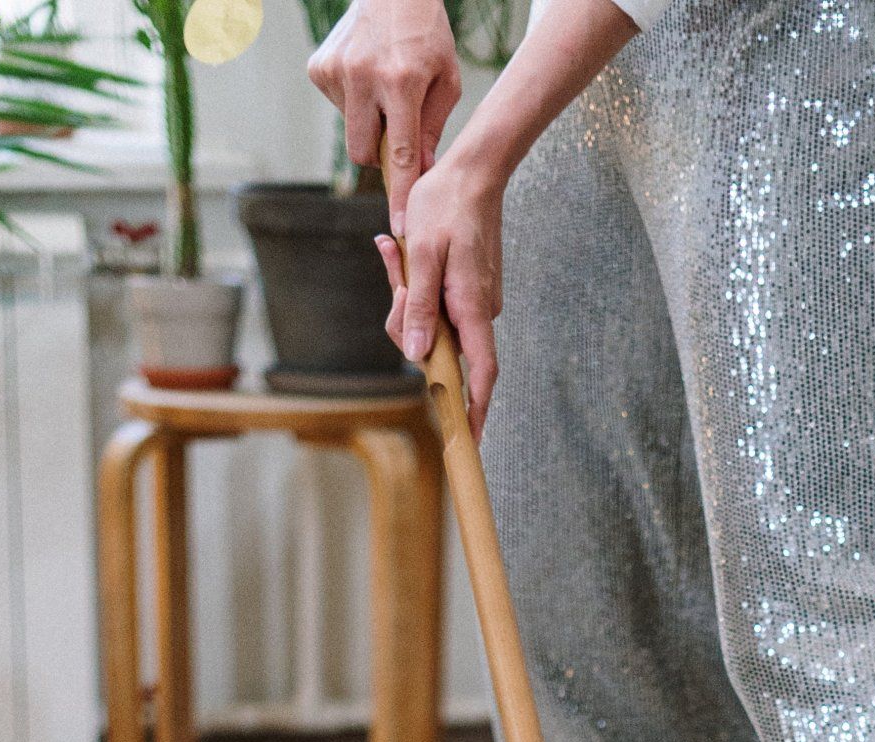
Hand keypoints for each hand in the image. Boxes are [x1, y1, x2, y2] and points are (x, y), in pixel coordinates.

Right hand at [307, 0, 461, 229]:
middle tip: (397, 131)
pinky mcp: (319, 68)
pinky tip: (366, 77)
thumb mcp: (446, 80)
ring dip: (368, 124)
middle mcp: (364, 76)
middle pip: (364, 152)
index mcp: (402, 81)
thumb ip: (433, 129)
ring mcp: (337, 71)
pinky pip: (338, 109)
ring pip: (351, 132)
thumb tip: (420, 173)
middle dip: (380, 155)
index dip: (401, 193)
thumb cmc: (426, 35)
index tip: (401, 226)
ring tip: (384, 90)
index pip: (401, 152)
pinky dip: (354, 103)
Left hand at [374, 144, 503, 436]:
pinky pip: (438, 303)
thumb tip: (414, 354)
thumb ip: (418, 307)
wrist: (474, 167)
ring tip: (395, 250)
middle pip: (442, 347)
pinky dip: (418, 286)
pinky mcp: (470, 287)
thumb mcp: (422, 254)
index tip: (469, 441)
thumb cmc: (447, 205)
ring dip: (408, 298)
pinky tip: (402, 251)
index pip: (480, 375)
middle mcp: (479, 311)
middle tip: (393, 272)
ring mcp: (476, 300)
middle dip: (408, 325)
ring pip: (435, 322)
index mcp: (471, 308)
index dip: (474, 410)